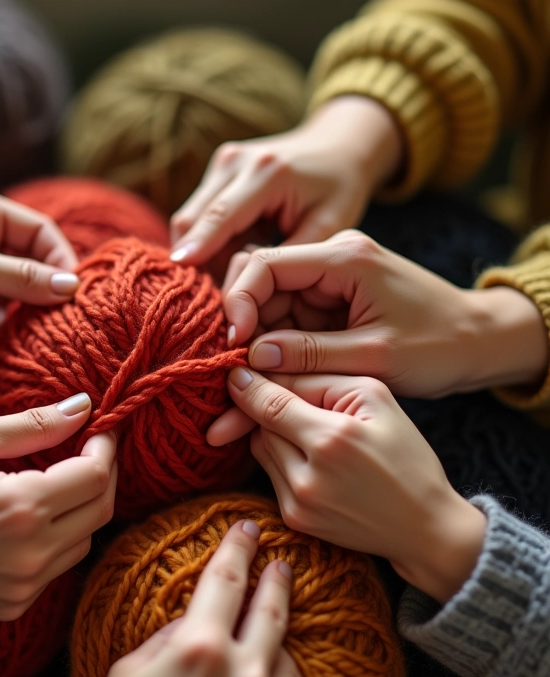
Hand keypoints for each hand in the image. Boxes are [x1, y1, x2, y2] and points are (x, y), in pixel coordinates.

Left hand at [0, 184, 78, 367]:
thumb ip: (21, 277)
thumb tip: (71, 286)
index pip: (40, 232)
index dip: (60, 261)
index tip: (72, 295)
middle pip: (31, 265)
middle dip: (37, 295)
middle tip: (47, 322)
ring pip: (13, 294)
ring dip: (11, 317)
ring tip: (2, 335)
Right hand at [0, 393, 116, 626]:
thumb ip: (30, 425)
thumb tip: (81, 407)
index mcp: (21, 509)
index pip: (95, 475)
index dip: (105, 445)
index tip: (100, 426)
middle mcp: (32, 553)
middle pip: (101, 509)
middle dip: (104, 472)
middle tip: (90, 447)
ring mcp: (24, 586)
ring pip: (85, 539)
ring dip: (84, 506)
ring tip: (61, 478)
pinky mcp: (13, 605)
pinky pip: (59, 565)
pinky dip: (61, 536)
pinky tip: (35, 516)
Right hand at [65, 521, 301, 676]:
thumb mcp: (129, 671)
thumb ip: (170, 638)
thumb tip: (194, 625)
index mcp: (199, 647)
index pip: (227, 579)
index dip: (238, 548)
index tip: (247, 529)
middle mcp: (241, 676)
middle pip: (271, 611)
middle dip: (276, 580)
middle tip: (281, 563)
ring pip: (287, 657)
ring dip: (280, 635)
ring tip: (273, 625)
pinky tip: (271, 673)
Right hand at [169, 97, 401, 270]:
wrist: (338, 145)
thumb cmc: (339, 188)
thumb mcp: (328, 227)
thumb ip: (287, 256)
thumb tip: (248, 287)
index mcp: (267, 173)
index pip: (219, 216)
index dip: (197, 246)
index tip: (177, 271)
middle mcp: (236, 162)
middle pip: (192, 218)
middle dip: (196, 259)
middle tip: (212, 298)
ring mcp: (223, 163)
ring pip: (191, 218)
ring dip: (202, 252)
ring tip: (227, 280)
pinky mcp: (218, 171)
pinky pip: (201, 215)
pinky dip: (210, 241)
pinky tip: (232, 258)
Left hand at [209, 370, 486, 603]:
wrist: (424, 526)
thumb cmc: (407, 456)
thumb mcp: (377, 400)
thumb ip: (322, 380)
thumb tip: (268, 373)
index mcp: (332, 440)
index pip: (270, 405)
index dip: (250, 385)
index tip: (237, 371)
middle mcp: (309, 476)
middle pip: (260, 427)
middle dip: (267, 408)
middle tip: (289, 400)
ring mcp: (298, 503)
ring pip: (260, 449)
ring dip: (273, 434)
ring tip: (307, 430)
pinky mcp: (294, 519)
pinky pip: (270, 475)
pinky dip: (281, 460)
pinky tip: (311, 459)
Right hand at [222, 231, 548, 397]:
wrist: (478, 341)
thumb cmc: (438, 346)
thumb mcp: (374, 355)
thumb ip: (310, 354)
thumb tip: (252, 356)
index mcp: (344, 258)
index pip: (265, 264)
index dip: (240, 302)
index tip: (233, 344)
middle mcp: (331, 258)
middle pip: (261, 281)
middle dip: (244, 324)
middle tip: (234, 369)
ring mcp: (329, 277)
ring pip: (270, 303)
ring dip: (256, 340)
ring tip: (247, 384)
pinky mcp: (331, 298)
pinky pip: (288, 316)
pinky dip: (275, 345)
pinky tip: (267, 375)